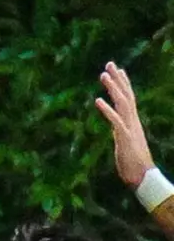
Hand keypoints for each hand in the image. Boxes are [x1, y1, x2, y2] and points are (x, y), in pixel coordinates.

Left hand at [96, 61, 155, 187]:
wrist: (142, 176)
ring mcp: (129, 128)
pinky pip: (115, 120)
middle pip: (126, 95)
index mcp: (132, 122)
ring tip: (102, 75)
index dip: (123, 84)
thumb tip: (117, 128)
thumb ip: (121, 133)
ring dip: (112, 88)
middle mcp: (132, 121)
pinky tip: (97, 100)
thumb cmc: (133, 164)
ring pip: (122, 103)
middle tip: (109, 64)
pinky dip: (106, 109)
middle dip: (118, 79)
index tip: (118, 70)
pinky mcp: (125, 137)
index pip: (128, 99)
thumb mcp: (125, 143)